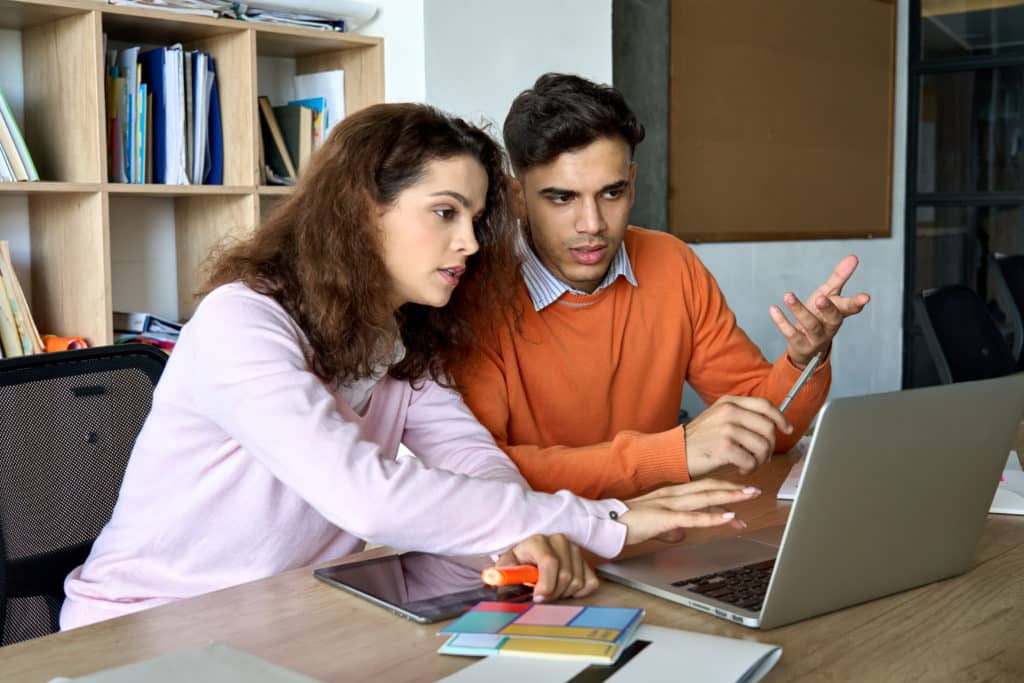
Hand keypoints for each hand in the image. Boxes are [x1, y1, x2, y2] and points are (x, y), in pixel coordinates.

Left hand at [498, 534, 598, 601]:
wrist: (532, 553)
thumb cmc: (519, 562)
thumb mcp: (507, 565)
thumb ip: (502, 573)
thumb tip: (495, 580)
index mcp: (538, 541)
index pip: (549, 562)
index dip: (546, 584)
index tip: (538, 598)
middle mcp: (559, 541)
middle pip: (565, 576)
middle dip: (552, 593)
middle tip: (541, 597)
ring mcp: (574, 550)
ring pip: (577, 581)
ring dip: (564, 593)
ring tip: (551, 590)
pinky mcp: (585, 560)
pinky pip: (590, 583)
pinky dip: (578, 592)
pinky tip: (565, 589)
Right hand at [619, 480, 760, 544]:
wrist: (604, 523)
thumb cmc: (624, 523)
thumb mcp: (654, 524)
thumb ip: (669, 528)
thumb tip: (681, 534)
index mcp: (670, 494)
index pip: (702, 489)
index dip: (723, 491)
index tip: (740, 497)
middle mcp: (672, 495)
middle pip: (708, 488)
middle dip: (733, 489)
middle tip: (754, 490)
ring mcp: (669, 504)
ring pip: (706, 497)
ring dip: (730, 497)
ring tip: (749, 496)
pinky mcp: (664, 517)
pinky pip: (694, 517)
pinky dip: (714, 516)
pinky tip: (729, 516)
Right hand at [685, 396, 790, 477]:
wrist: (674, 451)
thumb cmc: (697, 439)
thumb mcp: (717, 417)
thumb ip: (741, 415)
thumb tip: (771, 424)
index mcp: (729, 402)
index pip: (765, 405)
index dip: (780, 418)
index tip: (786, 429)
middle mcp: (729, 412)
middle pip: (768, 428)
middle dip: (769, 447)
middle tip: (760, 456)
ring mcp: (727, 429)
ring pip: (762, 447)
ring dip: (760, 460)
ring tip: (749, 464)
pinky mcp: (724, 448)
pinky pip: (751, 461)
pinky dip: (749, 470)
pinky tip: (739, 470)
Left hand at [769, 255, 870, 367]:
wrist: (806, 345)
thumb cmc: (819, 315)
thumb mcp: (828, 294)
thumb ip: (839, 277)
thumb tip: (853, 256)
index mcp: (839, 313)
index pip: (851, 308)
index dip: (858, 303)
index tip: (866, 297)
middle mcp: (830, 326)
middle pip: (833, 318)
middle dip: (828, 308)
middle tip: (821, 298)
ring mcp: (816, 337)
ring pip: (810, 325)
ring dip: (799, 310)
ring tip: (788, 295)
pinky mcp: (800, 343)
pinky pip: (791, 333)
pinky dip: (782, 321)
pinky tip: (773, 309)